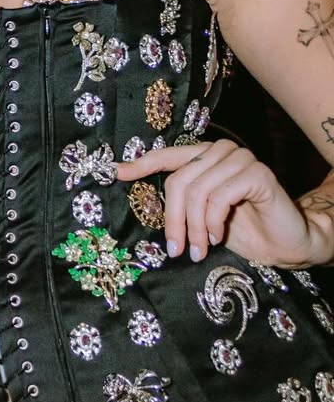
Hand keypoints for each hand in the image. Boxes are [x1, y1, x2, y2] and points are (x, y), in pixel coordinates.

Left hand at [115, 140, 318, 267]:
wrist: (285, 244)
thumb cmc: (241, 231)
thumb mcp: (202, 217)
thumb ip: (182, 204)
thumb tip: (143, 206)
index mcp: (204, 156)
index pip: (167, 155)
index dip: (141, 164)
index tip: (115, 172)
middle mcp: (220, 151)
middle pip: (178, 181)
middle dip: (173, 220)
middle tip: (176, 250)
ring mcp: (240, 158)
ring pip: (197, 191)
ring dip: (194, 227)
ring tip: (199, 249)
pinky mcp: (257, 173)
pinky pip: (219, 197)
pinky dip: (213, 222)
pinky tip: (216, 238)